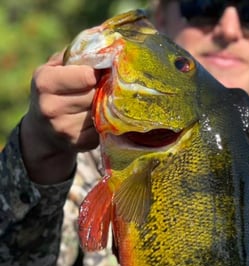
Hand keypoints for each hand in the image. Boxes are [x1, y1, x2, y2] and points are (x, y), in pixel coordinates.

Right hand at [20, 52, 100, 184]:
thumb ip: (76, 55)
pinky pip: (104, 129)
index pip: (86, 77)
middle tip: (109, 87)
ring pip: (102, 113)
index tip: (103, 72)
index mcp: (44, 82)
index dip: (99, 74)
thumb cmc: (54, 91)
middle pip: (96, 95)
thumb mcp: (55, 69)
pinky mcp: (79, 144)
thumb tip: (105, 43)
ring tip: (103, 102)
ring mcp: (65, 128)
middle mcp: (51, 107)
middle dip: (104, 90)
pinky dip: (106, 123)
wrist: (43, 131)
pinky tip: (101, 118)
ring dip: (106, 107)